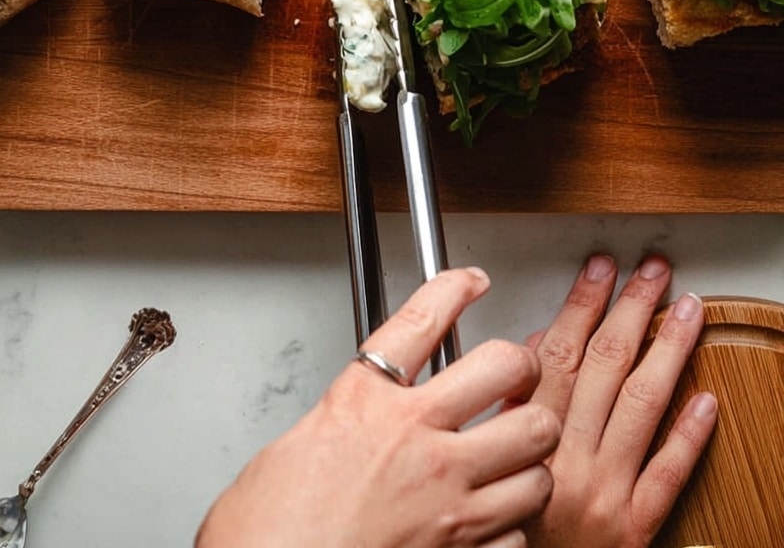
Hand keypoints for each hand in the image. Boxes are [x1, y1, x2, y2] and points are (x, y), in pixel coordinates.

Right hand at [196, 267, 560, 547]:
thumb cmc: (268, 531)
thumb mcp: (293, 447)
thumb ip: (337, 421)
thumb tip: (352, 417)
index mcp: (363, 402)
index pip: (423, 319)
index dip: (456, 289)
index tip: (472, 282)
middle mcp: (415, 440)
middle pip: (506, 369)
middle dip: (522, 368)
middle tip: (517, 376)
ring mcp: (447, 498)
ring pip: (535, 449)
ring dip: (531, 449)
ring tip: (519, 449)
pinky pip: (520, 528)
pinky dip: (515, 523)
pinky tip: (500, 517)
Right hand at [522, 254, 717, 547]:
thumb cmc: (502, 520)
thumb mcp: (482, 451)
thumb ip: (508, 396)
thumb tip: (538, 344)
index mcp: (526, 435)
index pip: (559, 351)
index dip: (582, 302)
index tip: (600, 268)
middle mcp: (568, 459)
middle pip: (607, 366)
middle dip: (631, 309)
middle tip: (652, 272)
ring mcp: (605, 490)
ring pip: (643, 406)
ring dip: (669, 351)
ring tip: (687, 312)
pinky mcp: (635, 525)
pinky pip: (667, 473)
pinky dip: (689, 435)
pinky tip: (707, 400)